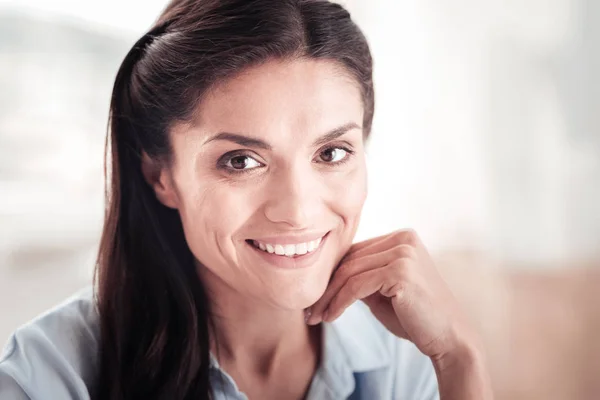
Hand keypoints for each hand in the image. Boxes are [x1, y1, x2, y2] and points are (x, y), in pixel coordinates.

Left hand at [306, 229, 479, 359]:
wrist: (449, 338)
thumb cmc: (415, 316)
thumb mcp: (382, 291)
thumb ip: (360, 277)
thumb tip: (325, 275)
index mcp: (401, 237)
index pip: (355, 252)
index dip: (331, 274)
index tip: (313, 297)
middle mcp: (403, 238)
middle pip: (350, 260)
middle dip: (325, 287)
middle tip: (308, 310)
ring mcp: (403, 252)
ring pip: (349, 273)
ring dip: (328, 297)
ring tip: (315, 317)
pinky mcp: (400, 270)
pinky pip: (357, 286)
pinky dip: (339, 302)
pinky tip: (331, 317)